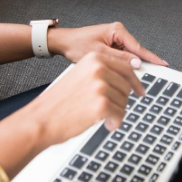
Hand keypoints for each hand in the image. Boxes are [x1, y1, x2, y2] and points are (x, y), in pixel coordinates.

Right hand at [30, 52, 144, 147]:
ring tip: (101, 116)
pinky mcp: (101, 104)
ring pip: (125, 101)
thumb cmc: (58, 102)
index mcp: (94, 58)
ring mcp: (100, 85)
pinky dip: (115, 122)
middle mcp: (99, 68)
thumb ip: (102, 73)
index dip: (135, 81)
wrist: (40, 119)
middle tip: (112, 109)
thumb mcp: (80, 75)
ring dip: (116, 112)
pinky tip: (106, 123)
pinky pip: (120, 114)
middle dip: (122, 100)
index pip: (125, 67)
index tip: (140, 89)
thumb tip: (125, 79)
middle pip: (127, 85)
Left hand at [48, 22, 167, 67]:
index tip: (163, 64)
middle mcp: (118, 33)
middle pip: (135, 52)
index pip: (138, 46)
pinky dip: (123, 66)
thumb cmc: (77, 44)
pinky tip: (122, 74)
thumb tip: (136, 63)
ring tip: (131, 78)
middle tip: (147, 78)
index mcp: (117, 30)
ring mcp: (115, 39)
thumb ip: (119, 59)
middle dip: (140, 65)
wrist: (63, 43)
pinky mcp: (111, 45)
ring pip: (129, 56)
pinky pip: (122, 57)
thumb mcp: (98, 54)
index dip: (151, 58)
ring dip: (129, 67)